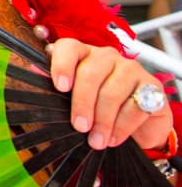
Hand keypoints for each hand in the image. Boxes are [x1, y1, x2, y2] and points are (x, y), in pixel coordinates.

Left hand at [47, 38, 172, 151]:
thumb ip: (57, 86)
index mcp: (83, 54)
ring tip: (96, 140)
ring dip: (103, 120)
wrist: (137, 124)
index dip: (62, 65)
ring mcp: (131, 69)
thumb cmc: (98, 107)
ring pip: (113, 91)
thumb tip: (34, 71)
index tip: (60, 86)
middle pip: (90, 73)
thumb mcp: (74, 98)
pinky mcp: (152, 87)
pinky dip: (123, 126)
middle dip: (82, 103)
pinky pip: (136, 106)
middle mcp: (107, 57)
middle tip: (79, 126)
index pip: (69, 47)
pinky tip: (114, 138)